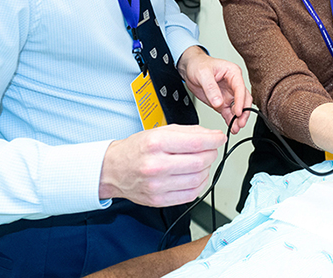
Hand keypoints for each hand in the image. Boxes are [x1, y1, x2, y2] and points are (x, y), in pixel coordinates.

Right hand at [99, 125, 224, 205]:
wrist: (113, 170)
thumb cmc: (137, 150)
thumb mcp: (160, 131)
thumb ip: (189, 131)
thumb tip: (212, 135)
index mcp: (156, 143)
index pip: (197, 142)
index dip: (215, 140)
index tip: (220, 138)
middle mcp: (156, 165)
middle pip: (201, 161)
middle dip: (211, 153)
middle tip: (210, 149)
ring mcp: (157, 185)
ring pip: (199, 178)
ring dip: (206, 169)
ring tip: (199, 162)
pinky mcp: (159, 200)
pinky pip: (191, 194)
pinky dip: (198, 184)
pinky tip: (193, 176)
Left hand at [177, 46, 251, 132]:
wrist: (189, 68)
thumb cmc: (198, 65)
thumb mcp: (203, 74)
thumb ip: (211, 88)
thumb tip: (218, 102)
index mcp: (233, 73)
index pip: (240, 88)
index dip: (241, 101)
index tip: (239, 112)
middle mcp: (233, 84)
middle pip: (244, 99)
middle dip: (243, 112)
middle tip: (240, 123)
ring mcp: (229, 94)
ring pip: (238, 108)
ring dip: (238, 118)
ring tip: (235, 128)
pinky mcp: (222, 102)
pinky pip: (229, 113)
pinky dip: (230, 120)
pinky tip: (231, 127)